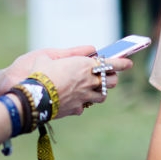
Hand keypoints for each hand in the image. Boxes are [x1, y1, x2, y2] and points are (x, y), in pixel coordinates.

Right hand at [0, 45, 133, 116]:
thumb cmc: (37, 73)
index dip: (122, 64)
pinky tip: (77, 101)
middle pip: (111, 82)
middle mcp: (88, 82)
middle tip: (108, 76)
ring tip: (94, 89)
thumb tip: (87, 50)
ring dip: (100, 92)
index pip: (112, 64)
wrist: (30, 97)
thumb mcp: (49, 56)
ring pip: (101, 96)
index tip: (129, 63)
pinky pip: (84, 107)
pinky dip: (83, 104)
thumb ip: (70, 53)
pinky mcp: (76, 109)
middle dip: (111, 78)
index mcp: (84, 66)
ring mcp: (83, 97)